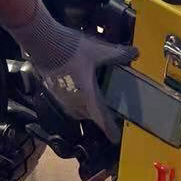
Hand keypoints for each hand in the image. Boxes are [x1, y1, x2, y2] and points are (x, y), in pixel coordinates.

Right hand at [4, 0, 135, 138]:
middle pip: (89, 115)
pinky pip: (66, 102)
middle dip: (98, 115)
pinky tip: (76, 85)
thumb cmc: (72, 50)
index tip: (115, 138)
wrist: (44, 43)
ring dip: (85, 108)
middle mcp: (74, 102)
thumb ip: (118, 53)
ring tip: (92, 99)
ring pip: (76, 110)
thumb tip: (136, 52)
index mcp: (88, 96)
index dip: (110, 129)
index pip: (101, 119)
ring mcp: (61, 97)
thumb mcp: (99, 50)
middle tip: (106, 111)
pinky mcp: (52, 90)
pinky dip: (74, 99)